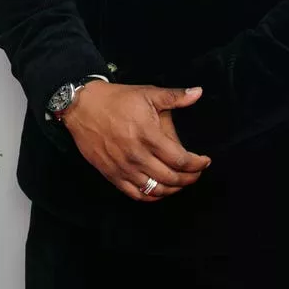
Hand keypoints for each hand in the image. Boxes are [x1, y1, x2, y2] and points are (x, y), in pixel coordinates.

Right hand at [62, 81, 210, 201]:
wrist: (83, 107)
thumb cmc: (117, 99)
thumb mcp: (148, 93)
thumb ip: (175, 96)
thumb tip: (198, 92)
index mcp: (148, 135)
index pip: (180, 160)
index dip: (197, 164)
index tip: (205, 161)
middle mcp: (137, 155)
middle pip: (170, 178)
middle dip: (189, 179)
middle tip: (196, 173)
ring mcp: (123, 167)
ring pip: (155, 189)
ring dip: (173, 189)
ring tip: (182, 182)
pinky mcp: (112, 174)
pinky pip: (136, 194)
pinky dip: (152, 196)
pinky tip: (160, 190)